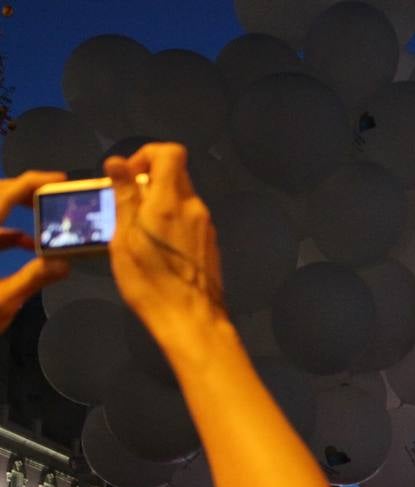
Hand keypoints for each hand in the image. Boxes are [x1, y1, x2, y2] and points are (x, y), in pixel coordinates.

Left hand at [0, 170, 71, 331]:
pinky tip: (24, 242)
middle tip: (52, 198)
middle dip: (24, 192)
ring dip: (15, 212)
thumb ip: (32, 280)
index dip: (31, 182)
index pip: (3, 196)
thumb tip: (62, 265)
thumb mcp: (1, 302)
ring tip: (44, 223)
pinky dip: (5, 231)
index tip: (57, 181)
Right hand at [104, 143, 223, 350]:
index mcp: (172, 201)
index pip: (170, 152)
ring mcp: (206, 226)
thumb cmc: (151, 282)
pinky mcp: (210, 243)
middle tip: (126, 205)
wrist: (192, 320)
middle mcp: (195, 208)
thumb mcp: (125, 239)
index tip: (127, 176)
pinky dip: (171, 220)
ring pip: (182, 198)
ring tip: (137, 230)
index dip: (146, 154)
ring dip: (159, 202)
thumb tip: (118, 162)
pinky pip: (189, 218)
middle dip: (149, 180)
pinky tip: (157, 246)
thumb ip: (125, 197)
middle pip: (176, 174)